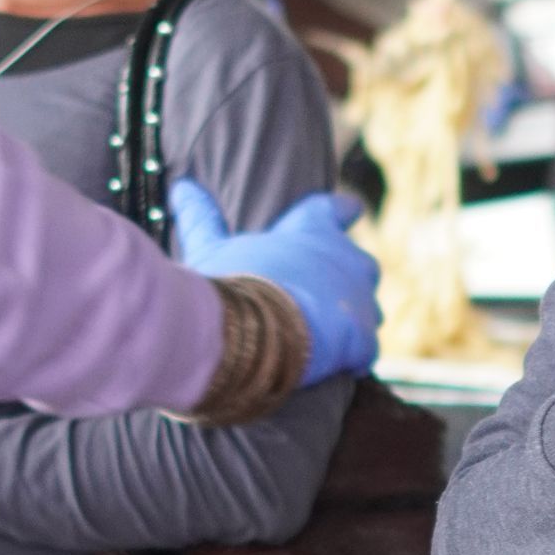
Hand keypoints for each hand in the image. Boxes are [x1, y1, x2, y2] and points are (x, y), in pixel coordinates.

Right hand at [170, 177, 380, 382]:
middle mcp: (345, 258)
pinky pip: (368, 348)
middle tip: (332, 292)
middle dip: (350, 276)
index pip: (333, 209)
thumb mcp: (210, 247)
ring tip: (336, 332)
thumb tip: (183, 187)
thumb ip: (202, 218)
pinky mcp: (363, 338)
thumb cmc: (232, 282)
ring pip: (370, 305)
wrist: (254, 328)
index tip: (352, 208)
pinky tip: (347, 366)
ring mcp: (359, 299)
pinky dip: (358, 356)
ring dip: (357, 316)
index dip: (341, 210)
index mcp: (311, 231)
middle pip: (361, 262)